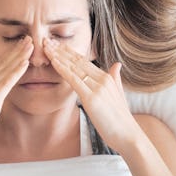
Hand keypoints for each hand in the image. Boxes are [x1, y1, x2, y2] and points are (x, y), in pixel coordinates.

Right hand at [0, 36, 32, 155]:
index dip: (8, 53)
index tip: (20, 44)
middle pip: (1, 63)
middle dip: (16, 50)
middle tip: (29, 38)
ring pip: (5, 69)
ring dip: (19, 56)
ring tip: (30, 45)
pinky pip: (6, 83)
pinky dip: (16, 71)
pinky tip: (25, 63)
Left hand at [43, 38, 141, 152]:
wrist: (129, 136)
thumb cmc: (121, 120)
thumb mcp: (119, 95)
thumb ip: (115, 78)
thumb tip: (117, 65)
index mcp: (107, 77)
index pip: (84, 61)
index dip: (69, 52)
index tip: (57, 44)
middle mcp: (103, 78)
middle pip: (77, 60)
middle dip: (61, 50)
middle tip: (47, 40)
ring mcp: (97, 87)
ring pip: (74, 67)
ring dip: (58, 56)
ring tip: (45, 46)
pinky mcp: (92, 98)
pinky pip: (74, 80)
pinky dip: (62, 69)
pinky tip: (53, 62)